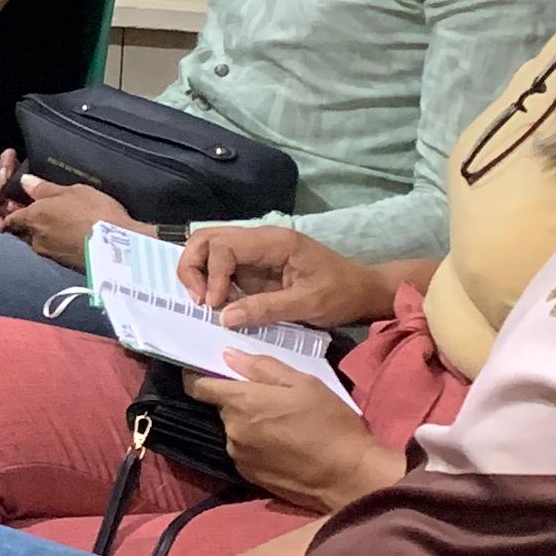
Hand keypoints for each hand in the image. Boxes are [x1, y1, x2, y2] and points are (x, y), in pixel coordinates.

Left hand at [4, 173, 130, 268]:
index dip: (13, 212)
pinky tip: (73, 236)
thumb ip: (44, 188)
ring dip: (45, 234)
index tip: (20, 204)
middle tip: (42, 211)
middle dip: (28, 224)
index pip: (10, 219)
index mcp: (32, 219)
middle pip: (23, 232)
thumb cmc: (94, 213)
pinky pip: (56, 252)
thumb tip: (25, 182)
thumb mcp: (71, 191)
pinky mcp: (66, 266)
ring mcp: (51, 255)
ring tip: (61, 222)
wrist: (119, 249)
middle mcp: (36, 240)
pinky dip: (59, 244)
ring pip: (39, 243)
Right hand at [176, 221, 394, 332]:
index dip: (213, 275)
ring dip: (197, 272)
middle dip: (193, 267)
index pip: (224, 246)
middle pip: (207, 238)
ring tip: (204, 301)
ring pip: (208, 247)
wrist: (362, 292)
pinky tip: (215, 302)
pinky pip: (219, 265)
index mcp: (275, 241)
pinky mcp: (252, 266)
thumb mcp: (308, 304)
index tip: (215, 305)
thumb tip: (223, 317)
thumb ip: (266, 309)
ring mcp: (254, 251)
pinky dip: (208, 280)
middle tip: (199, 300)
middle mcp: (260, 239)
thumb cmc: (341, 294)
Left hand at [184, 355, 406, 516]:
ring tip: (282, 426)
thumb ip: (262, 367)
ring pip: (234, 430)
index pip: (198, 386)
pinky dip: (256, 446)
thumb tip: (228, 355)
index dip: (198, 376)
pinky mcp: (248, 475)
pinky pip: (244, 452)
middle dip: (240, 402)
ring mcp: (238, 455)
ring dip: (249, 425)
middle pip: (223, 408)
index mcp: (241, 402)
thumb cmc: (329, 423)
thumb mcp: (304, 384)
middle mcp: (231, 429)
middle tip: (271, 401)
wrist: (348, 475)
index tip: (209, 371)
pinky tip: (282, 447)